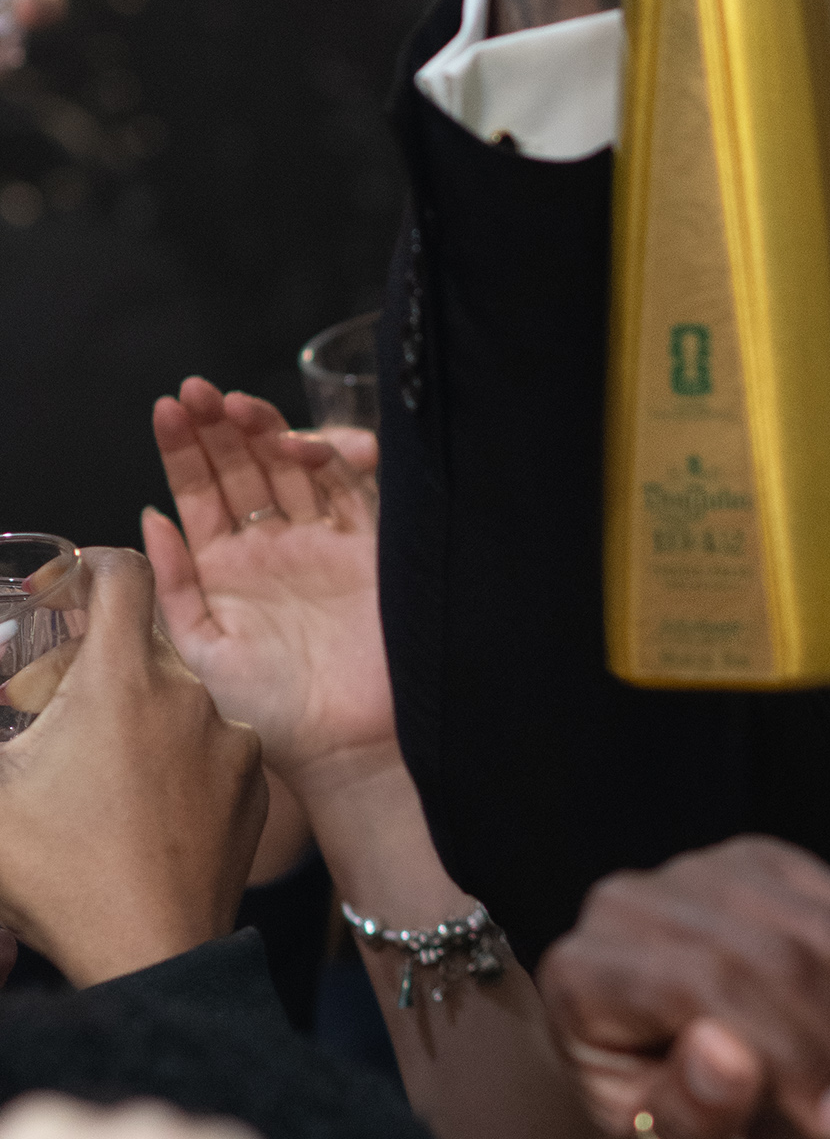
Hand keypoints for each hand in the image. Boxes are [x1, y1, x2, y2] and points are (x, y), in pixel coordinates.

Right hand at [0, 550, 265, 986]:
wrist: (153, 953)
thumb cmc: (61, 876)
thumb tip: (4, 713)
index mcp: (122, 680)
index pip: (126, 575)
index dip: (94, 567)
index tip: (68, 587)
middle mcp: (190, 696)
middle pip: (144, 645)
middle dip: (97, 663)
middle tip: (53, 707)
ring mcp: (232, 740)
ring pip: (177, 700)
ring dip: (138, 716)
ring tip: (94, 773)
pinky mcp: (256, 782)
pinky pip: (211, 747)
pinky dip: (177, 758)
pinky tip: (140, 806)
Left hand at [142, 378, 390, 799]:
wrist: (346, 745)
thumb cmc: (269, 713)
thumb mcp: (200, 650)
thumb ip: (173, 586)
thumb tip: (148, 517)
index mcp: (225, 569)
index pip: (200, 491)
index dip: (184, 449)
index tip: (167, 409)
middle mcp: (273, 548)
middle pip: (245, 468)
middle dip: (221, 426)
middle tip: (199, 392)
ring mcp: (323, 544)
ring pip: (293, 468)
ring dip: (268, 432)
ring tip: (239, 407)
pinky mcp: (370, 548)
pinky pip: (352, 490)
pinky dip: (330, 461)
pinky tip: (298, 447)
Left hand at [537, 836, 829, 1138]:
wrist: (697, 1121)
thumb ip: (689, 1123)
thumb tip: (725, 1054)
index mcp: (581, 974)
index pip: (701, 984)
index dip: (786, 1052)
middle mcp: (631, 903)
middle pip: (774, 954)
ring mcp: (705, 871)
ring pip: (829, 932)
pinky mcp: (771, 863)